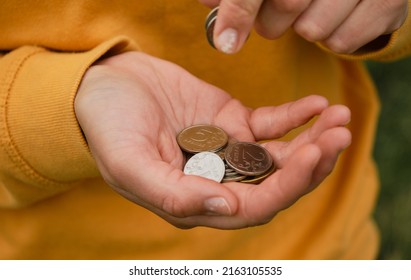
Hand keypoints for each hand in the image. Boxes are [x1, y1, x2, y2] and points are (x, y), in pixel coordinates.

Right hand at [75, 51, 350, 228]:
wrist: (104, 86)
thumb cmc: (107, 125)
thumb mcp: (128, 163)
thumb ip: (173, 194)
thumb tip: (226, 210)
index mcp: (193, 200)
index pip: (252, 207)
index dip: (286, 187)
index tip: (310, 154)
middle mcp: (217, 181)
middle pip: (276, 184)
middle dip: (311, 164)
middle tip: (339, 135)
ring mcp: (227, 150)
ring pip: (280, 155)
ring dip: (313, 140)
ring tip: (340, 119)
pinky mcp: (231, 121)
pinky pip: (270, 123)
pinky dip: (295, 115)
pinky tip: (317, 104)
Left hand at [200, 0, 407, 53]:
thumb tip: (208, 3)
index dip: (240, 10)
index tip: (226, 42)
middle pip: (288, 4)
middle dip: (270, 21)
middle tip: (275, 12)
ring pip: (313, 30)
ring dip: (302, 28)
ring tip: (312, 8)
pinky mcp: (389, 4)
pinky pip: (341, 43)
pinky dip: (330, 37)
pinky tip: (335, 16)